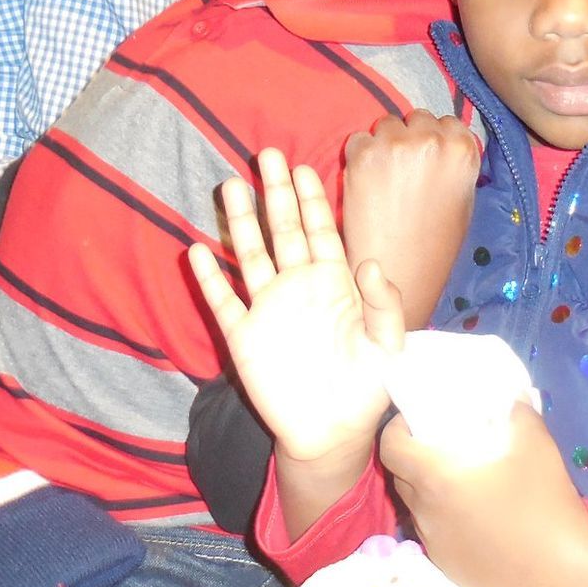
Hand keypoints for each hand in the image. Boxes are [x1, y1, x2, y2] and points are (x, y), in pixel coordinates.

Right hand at [189, 149, 404, 465]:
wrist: (333, 432)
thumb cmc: (367, 387)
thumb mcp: (389, 345)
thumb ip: (384, 304)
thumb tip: (368, 263)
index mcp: (335, 284)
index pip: (321, 231)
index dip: (312, 200)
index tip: (303, 167)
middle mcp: (300, 287)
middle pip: (284, 231)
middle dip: (275, 193)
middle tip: (267, 155)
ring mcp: (270, 309)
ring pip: (251, 255)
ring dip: (240, 222)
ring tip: (229, 186)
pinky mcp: (245, 336)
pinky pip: (224, 301)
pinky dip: (210, 278)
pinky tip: (198, 250)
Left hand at [341, 111, 480, 328]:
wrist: (399, 272)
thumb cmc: (434, 244)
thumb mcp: (462, 199)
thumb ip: (455, 163)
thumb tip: (443, 140)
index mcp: (463, 149)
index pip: (447, 122)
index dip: (434, 140)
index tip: (426, 160)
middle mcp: (432, 139)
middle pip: (417, 118)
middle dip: (409, 138)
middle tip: (402, 171)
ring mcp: (396, 144)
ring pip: (386, 124)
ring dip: (383, 144)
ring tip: (383, 180)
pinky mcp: (364, 153)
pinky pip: (358, 139)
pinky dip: (359, 157)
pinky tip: (365, 185)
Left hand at [378, 402, 587, 586]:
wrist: (566, 573)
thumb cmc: (544, 503)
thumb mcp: (536, 445)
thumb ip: (519, 414)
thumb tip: (514, 398)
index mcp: (435, 480)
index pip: (391, 449)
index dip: (395, 430)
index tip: (413, 421)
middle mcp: (426, 515)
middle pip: (401, 479)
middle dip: (412, 459)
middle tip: (438, 446)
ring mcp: (437, 547)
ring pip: (419, 511)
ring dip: (429, 493)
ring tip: (460, 482)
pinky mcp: (452, 570)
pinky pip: (437, 538)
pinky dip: (446, 522)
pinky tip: (476, 518)